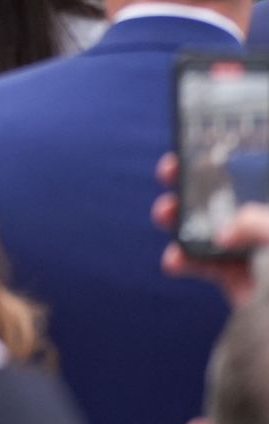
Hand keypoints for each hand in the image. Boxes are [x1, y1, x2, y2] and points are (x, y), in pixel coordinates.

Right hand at [153, 152, 268, 307]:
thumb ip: (257, 223)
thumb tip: (224, 233)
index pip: (264, 168)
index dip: (238, 151)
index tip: (204, 140)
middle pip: (238, 192)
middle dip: (201, 182)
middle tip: (172, 172)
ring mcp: (263, 255)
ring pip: (217, 226)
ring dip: (184, 219)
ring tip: (163, 214)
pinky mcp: (245, 282)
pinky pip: (209, 265)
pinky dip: (186, 261)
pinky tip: (173, 261)